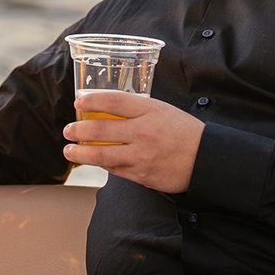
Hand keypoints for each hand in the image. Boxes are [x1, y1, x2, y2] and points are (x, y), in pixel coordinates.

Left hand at [62, 91, 204, 193]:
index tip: (78, 102)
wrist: (207, 159)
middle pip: (100, 129)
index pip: (113, 101)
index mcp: (150, 110)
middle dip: (78, 130)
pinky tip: (94, 162)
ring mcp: (141, 155)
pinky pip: (114, 169)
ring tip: (69, 151)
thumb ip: (138, 110)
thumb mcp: (163, 111)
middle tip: (68, 130)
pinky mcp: (142, 175)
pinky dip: (102, 165)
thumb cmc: (184, 132)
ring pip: (101, 154)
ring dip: (80, 153)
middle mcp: (143, 132)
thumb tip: (108, 110)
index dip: (91, 100)